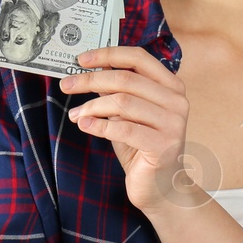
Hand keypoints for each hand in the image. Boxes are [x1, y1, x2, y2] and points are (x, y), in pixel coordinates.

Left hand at [59, 46, 192, 214]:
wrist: (162, 187)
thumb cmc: (143, 148)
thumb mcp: (128, 114)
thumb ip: (116, 92)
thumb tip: (90, 70)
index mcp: (171, 86)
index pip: (138, 58)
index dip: (108, 54)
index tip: (81, 59)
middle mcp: (176, 101)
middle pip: (126, 79)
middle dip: (91, 80)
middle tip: (67, 85)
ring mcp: (173, 123)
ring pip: (122, 102)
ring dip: (92, 106)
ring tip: (76, 115)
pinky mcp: (163, 145)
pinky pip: (124, 129)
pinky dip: (99, 125)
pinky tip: (85, 126)